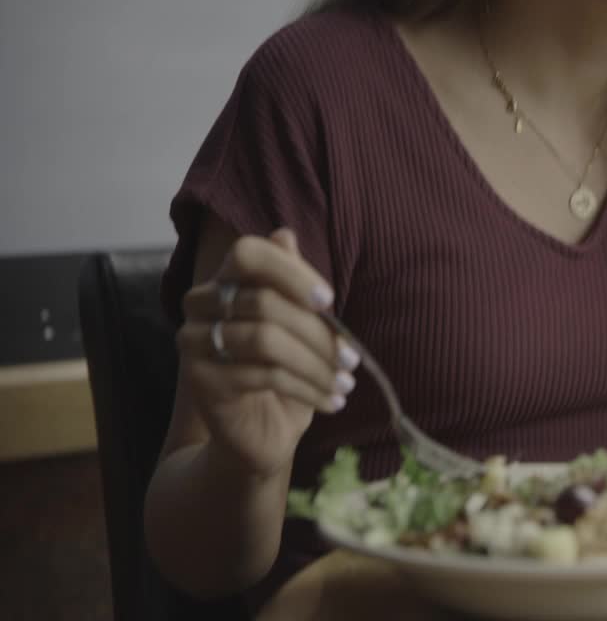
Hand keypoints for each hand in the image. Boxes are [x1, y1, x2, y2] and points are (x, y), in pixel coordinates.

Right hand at [175, 228, 357, 476]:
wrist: (261, 434)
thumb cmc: (285, 372)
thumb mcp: (298, 326)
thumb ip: (291, 283)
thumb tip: (285, 234)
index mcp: (225, 280)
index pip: (249, 253)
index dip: (291, 272)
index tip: (329, 301)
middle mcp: (199, 305)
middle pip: (264, 302)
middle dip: (319, 333)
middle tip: (352, 360)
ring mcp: (193, 342)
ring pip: (265, 340)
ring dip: (317, 364)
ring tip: (345, 384)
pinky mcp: (201, 380)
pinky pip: (263, 375)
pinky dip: (308, 388)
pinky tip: (332, 401)